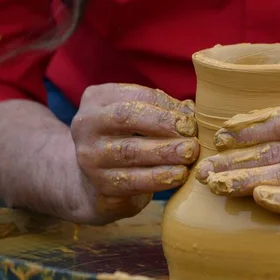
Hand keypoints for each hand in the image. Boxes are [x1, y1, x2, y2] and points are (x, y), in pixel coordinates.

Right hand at [69, 83, 198, 223]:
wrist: (94, 184)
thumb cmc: (126, 141)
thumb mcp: (139, 119)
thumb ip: (163, 111)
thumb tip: (192, 108)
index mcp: (98, 99)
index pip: (136, 96)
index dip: (166, 105)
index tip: (191, 116)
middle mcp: (87, 124)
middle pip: (127, 117)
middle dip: (163, 124)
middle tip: (192, 133)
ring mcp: (89, 155)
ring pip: (130, 151)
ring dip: (165, 152)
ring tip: (190, 153)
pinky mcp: (99, 184)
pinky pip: (132, 180)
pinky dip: (158, 177)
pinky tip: (179, 175)